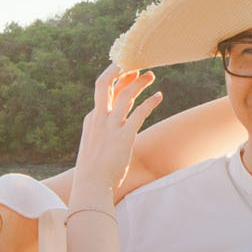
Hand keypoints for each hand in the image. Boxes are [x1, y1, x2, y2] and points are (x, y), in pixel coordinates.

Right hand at [73, 64, 161, 204]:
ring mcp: (110, 126)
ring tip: (151, 76)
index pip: (103, 93)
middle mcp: (99, 119)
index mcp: (92, 119)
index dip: (115, 81)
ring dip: (139, 82)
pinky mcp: (123, 137)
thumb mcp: (96, 147)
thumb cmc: (94, 171)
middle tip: (136, 66)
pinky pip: (139, 112)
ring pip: (125, 94)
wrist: (92, 185)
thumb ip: (104, 135)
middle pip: (106, 84)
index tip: (126, 73)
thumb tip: (116, 132)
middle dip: (121, 71)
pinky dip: (150, 102)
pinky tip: (159, 97)